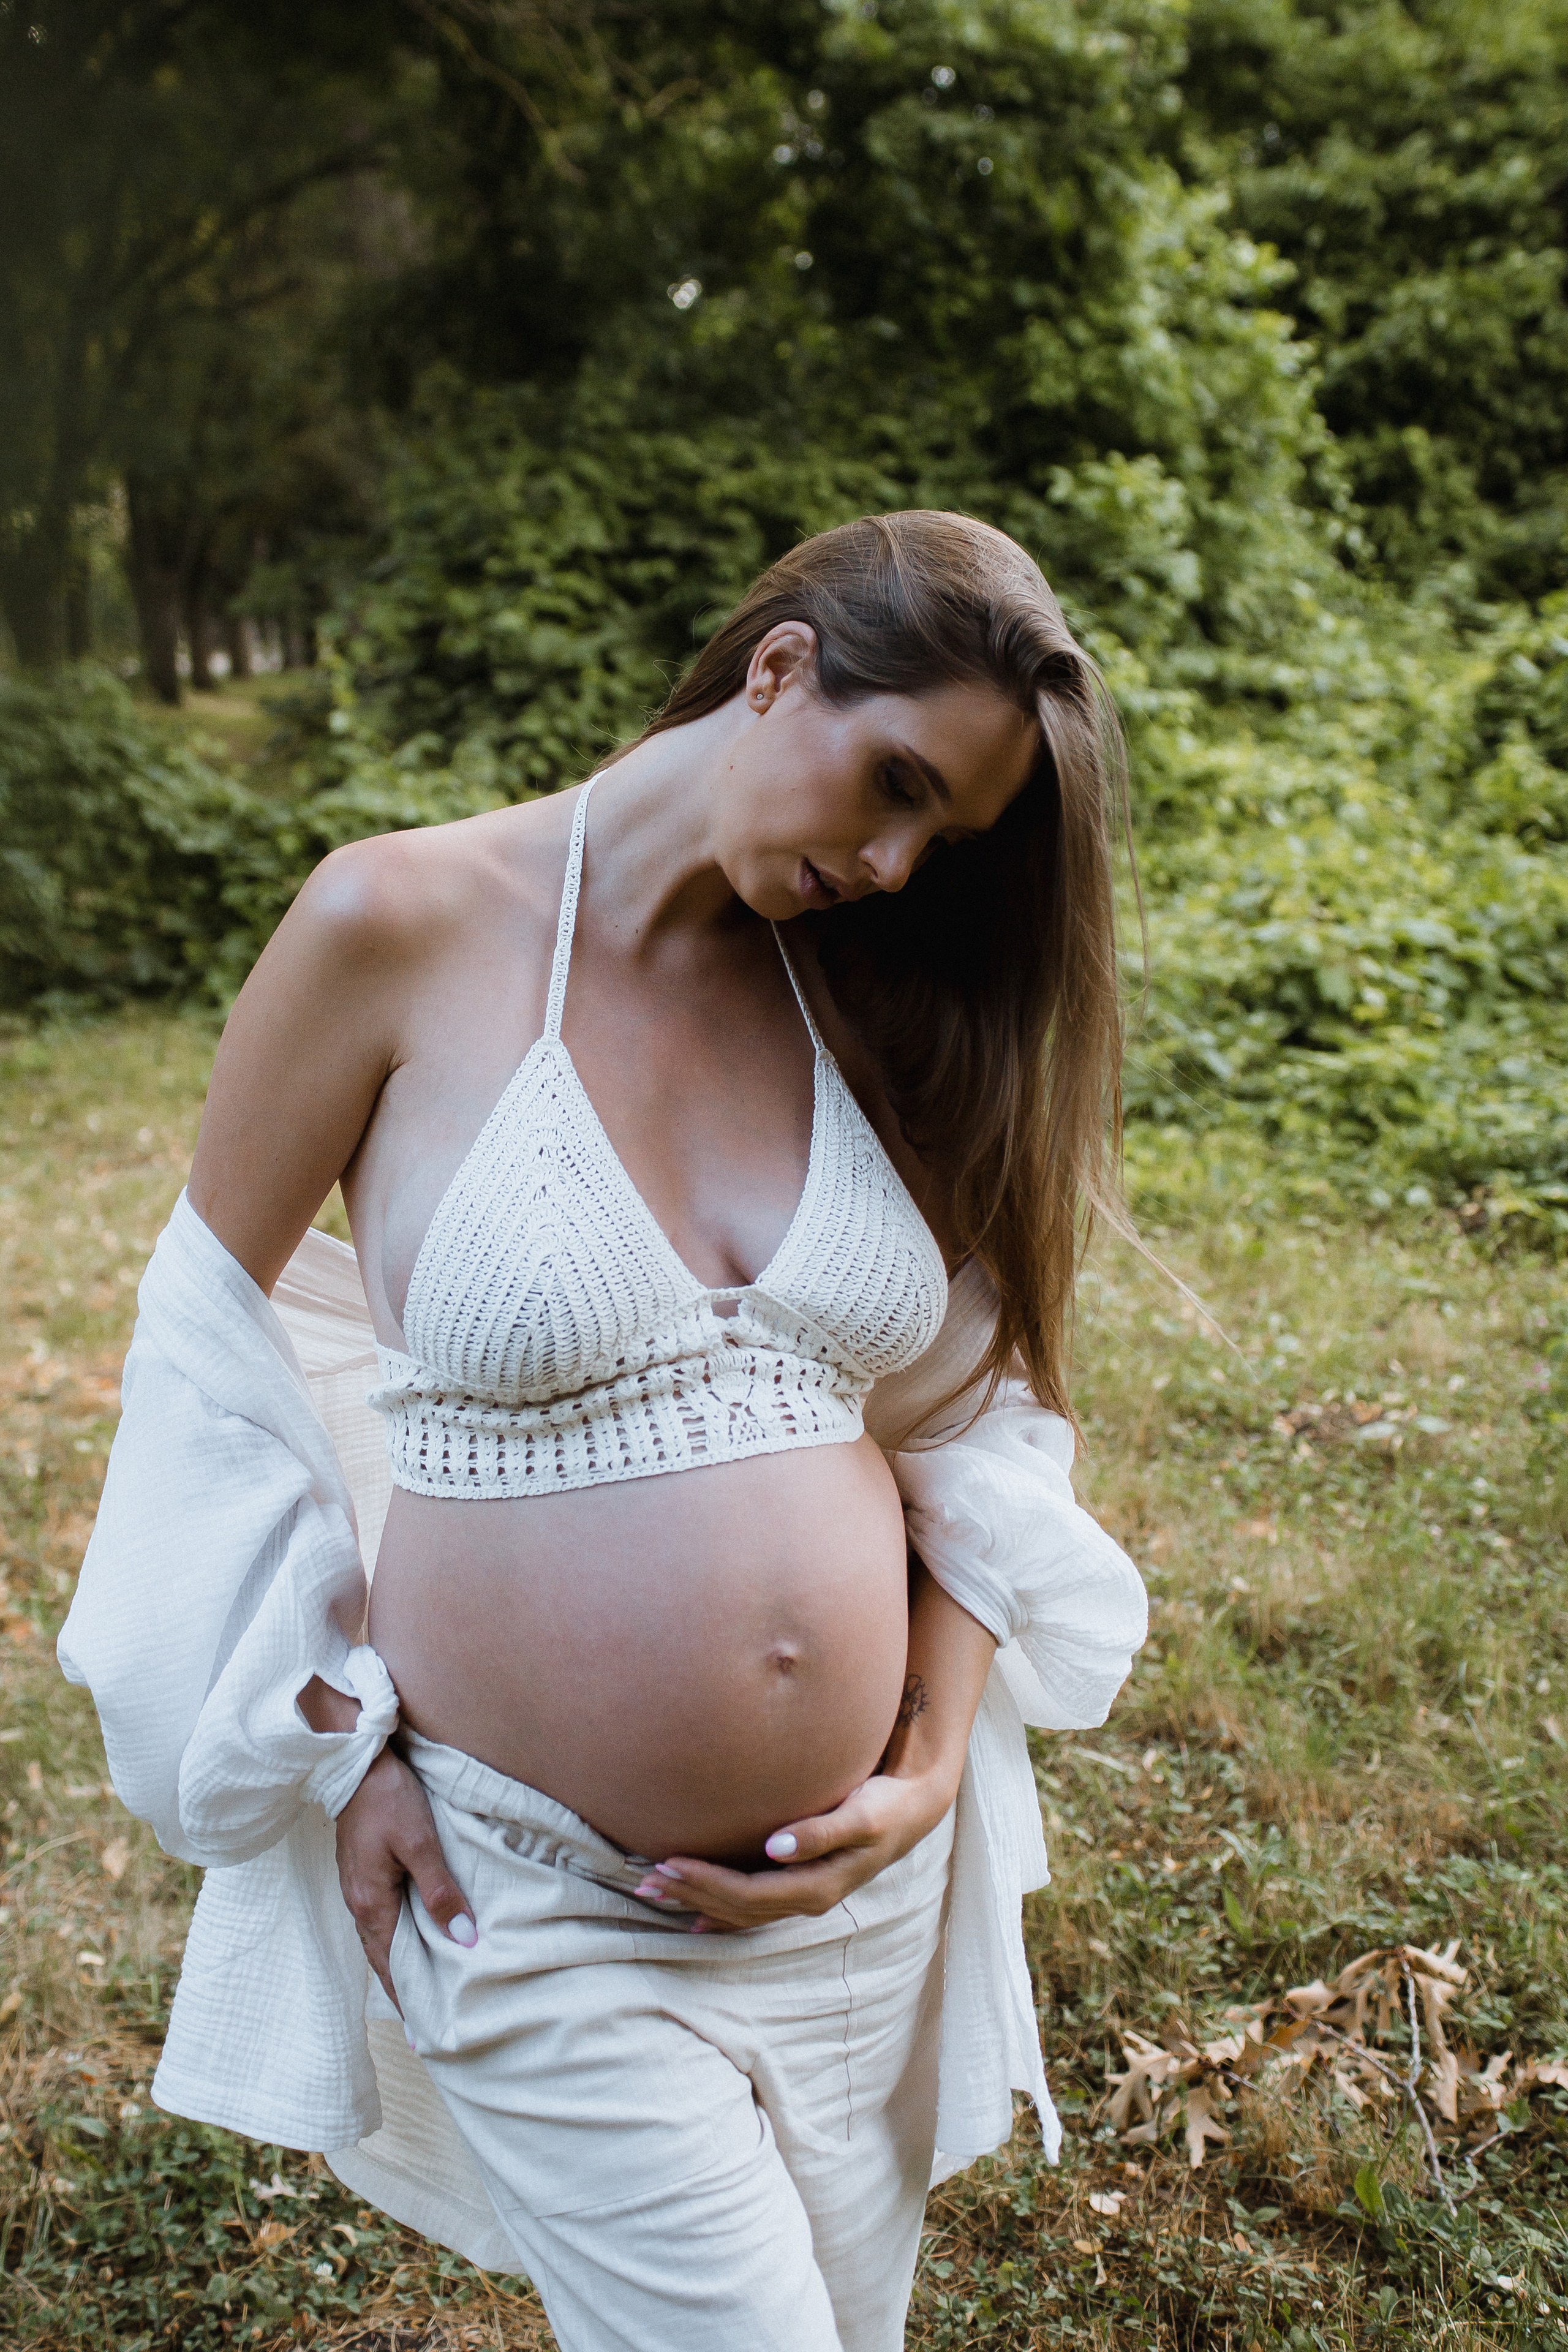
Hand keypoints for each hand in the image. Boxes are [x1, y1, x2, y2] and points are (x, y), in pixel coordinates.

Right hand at [333, 1745, 476, 2009]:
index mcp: (371, 1904)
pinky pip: (382, 1918)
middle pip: (384, 1959)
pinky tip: (414, 1940)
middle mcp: (360, 1903)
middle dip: (405, 1991)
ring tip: (425, 1990)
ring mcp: (360, 1888)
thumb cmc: (389, 1799)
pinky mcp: (365, 1872)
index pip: (392, 1967)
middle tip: (428, 2024)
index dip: (410, 2000)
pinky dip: (398, 1938)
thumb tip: (463, 1940)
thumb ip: (440, 1892)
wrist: (357, 1762)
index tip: (426, 2033)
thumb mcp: (420, 1843)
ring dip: (402, 1965)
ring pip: (383, 1939)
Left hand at [631, 1765, 955, 1933]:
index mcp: (816, 1887)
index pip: (747, 1894)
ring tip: (655, 1891)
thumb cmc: (884, 1806)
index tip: (669, 1864)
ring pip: (740, 1911)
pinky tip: (696, 1918)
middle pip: (737, 1908)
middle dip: (690, 1895)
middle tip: (645, 1881)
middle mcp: (806, 1900)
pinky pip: (752, 1909)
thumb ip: (821, 1832)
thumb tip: (776, 1847)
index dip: (706, 1885)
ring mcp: (802, 1896)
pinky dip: (720, 1912)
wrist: (912, 1810)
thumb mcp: (860, 1816)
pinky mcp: (800, 1886)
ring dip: (697, 1903)